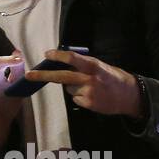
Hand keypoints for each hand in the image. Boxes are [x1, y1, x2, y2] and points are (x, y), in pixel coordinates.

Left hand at [25, 49, 141, 117]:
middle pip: (61, 76)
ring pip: (68, 88)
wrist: (129, 95)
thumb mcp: (99, 66)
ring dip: (72, 87)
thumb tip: (61, 63)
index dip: (58, 56)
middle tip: (29, 75)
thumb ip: (82, 65)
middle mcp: (89, 78)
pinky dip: (79, 96)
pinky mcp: (88, 104)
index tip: (46, 54)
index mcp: (92, 65)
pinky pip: (75, 98)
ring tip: (89, 87)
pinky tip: (91, 95)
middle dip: (43, 75)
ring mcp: (88, 92)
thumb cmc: (112, 77)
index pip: (72, 58)